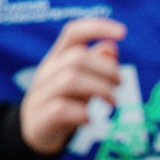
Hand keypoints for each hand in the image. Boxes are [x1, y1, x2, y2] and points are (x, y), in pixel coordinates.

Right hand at [19, 16, 125, 155]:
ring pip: (70, 80)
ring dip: (100, 89)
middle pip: (76, 58)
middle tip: (121, 84)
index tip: (123, 32)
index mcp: (57, 58)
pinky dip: (82, 113)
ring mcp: (41, 94)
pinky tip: (91, 120)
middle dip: (106, 69)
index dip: (97, 28)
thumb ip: (95, 65)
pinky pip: (61, 109)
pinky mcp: (41, 118)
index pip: (73, 33)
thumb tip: (111, 47)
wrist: (35, 132)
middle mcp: (47, 72)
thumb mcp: (81, 82)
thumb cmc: (64, 101)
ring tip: (114, 102)